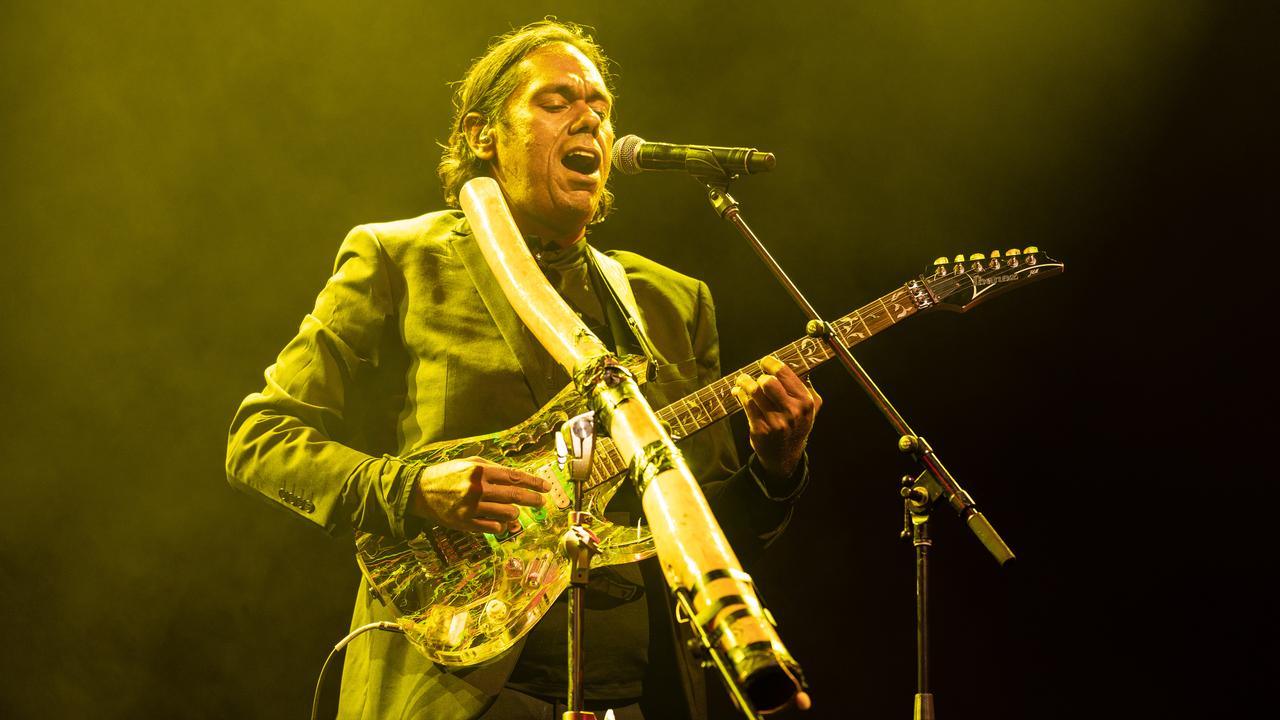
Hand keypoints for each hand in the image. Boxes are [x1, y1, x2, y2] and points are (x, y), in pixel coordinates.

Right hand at [408, 457, 549, 532]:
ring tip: (513, 512)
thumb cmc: (447, 474)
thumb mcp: (468, 462)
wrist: (419, 491)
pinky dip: (501, 526)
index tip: (546, 487)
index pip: (514, 477)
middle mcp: (477, 488)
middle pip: (515, 495)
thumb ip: (492, 467)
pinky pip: (493, 528)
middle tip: (541, 502)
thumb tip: (517, 476)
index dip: (533, 482)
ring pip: (507, 513)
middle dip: (533, 499)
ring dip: (514, 514)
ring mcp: (471, 507)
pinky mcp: (465, 523)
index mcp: (480, 470)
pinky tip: (499, 523)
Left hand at [731, 355, 821, 477]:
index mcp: (806, 402)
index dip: (771, 363)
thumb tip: (794, 362)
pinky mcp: (761, 429)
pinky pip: (746, 404)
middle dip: (759, 376)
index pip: (784, 373)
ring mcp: (776, 422)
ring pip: (754, 392)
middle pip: (767, 382)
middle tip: (756, 377)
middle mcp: (792, 411)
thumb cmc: (796, 424)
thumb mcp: (810, 407)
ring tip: (742, 381)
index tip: (765, 362)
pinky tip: (738, 392)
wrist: (785, 455)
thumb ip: (806, 385)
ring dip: (744, 383)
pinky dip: (740, 395)